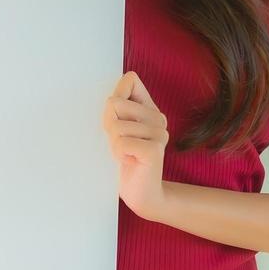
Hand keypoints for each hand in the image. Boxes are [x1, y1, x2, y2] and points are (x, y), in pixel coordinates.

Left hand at [101, 71, 168, 219]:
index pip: (129, 81)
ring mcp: (160, 133)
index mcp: (151, 109)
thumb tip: (128, 76)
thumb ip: (120, 102)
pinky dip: (118, 154)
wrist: (140, 192)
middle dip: (109, 126)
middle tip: (120, 144)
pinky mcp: (154, 149)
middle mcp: (159, 118)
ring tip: (125, 154)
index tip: (119, 123)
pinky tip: (129, 162)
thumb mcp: (117, 127)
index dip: (114, 102)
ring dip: (113, 143)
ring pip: (116, 125)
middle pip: (115, 103)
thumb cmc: (125, 158)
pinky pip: (121, 142)